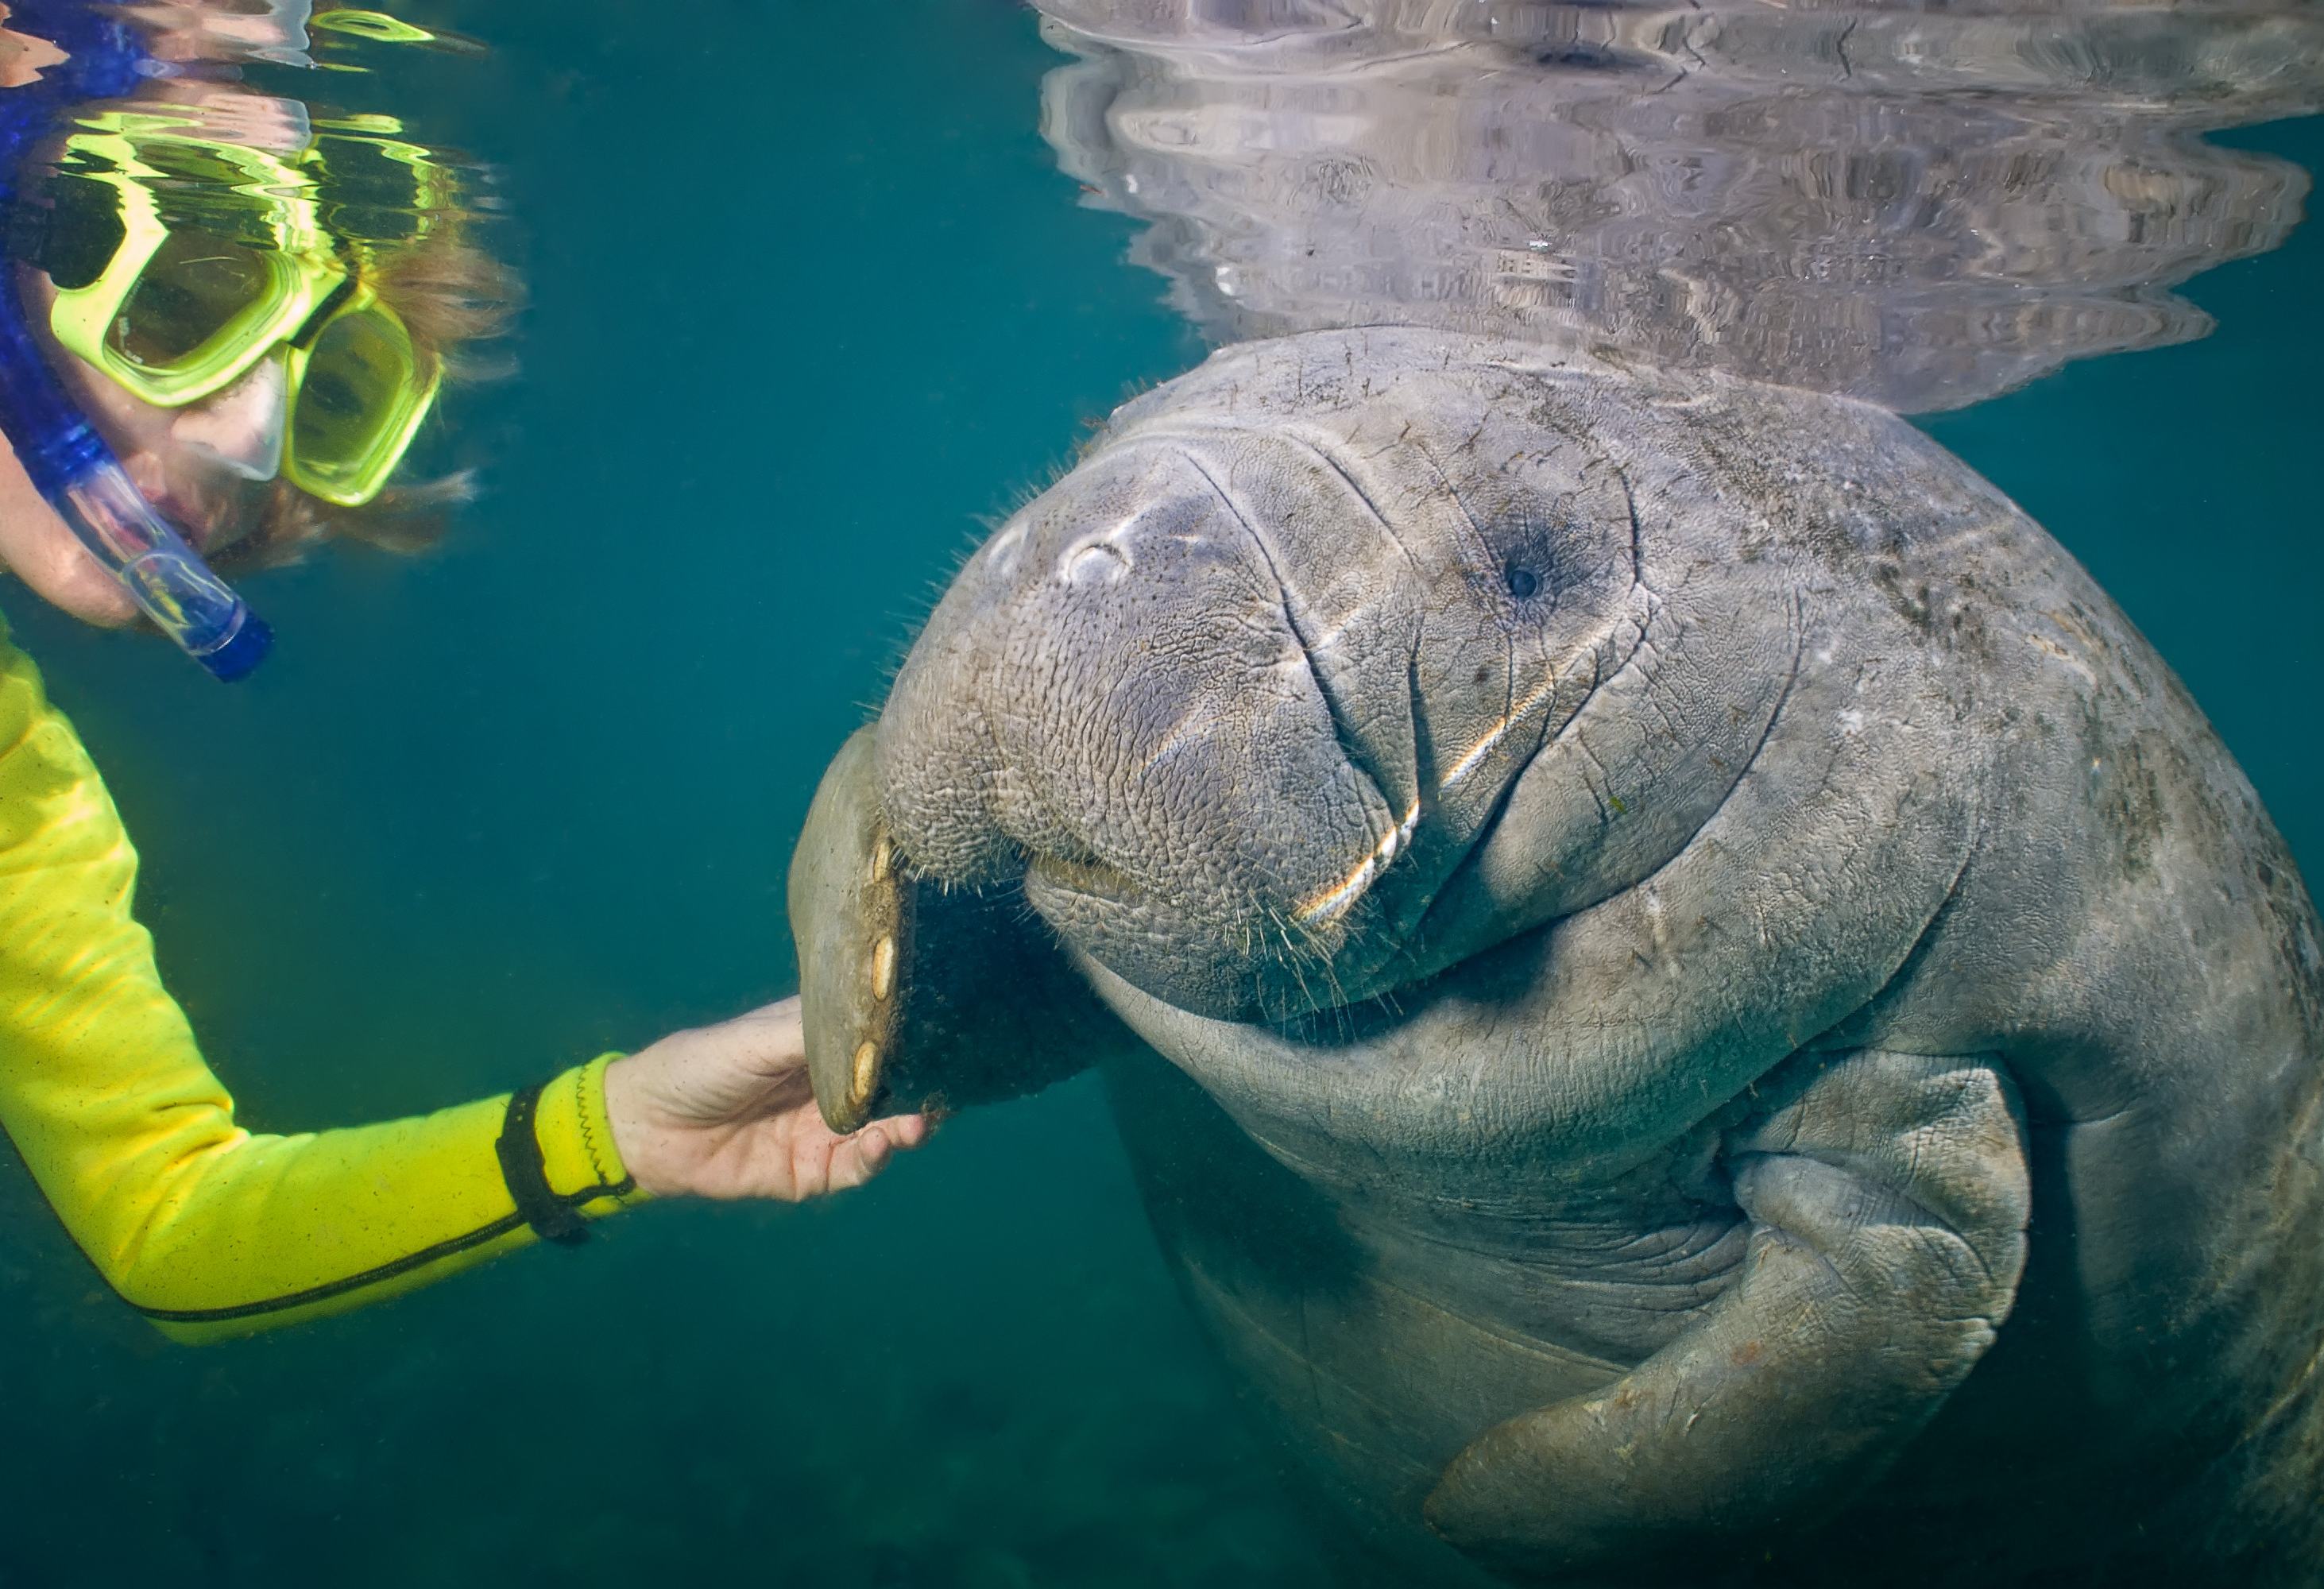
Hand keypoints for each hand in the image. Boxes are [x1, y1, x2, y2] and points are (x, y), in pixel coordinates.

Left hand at [602, 998, 929, 1200]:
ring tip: (917, 1122)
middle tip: (943, 1090)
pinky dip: (871, 1160)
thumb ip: (816, 1033)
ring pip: (880, 1131)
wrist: (644, 1128)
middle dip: (919, 1090)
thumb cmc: (699, 1066)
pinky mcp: (809, 1174)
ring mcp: (822, 1131)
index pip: (878, 1041)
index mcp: (819, 1044)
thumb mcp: (758, 1038)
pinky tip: (880, 1145)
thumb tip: (880, 1020)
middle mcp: (829, 1086)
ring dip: (904, 1127)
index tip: (946, 1040)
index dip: (912, 1042)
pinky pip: (851, 1170)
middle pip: (890, 1089)